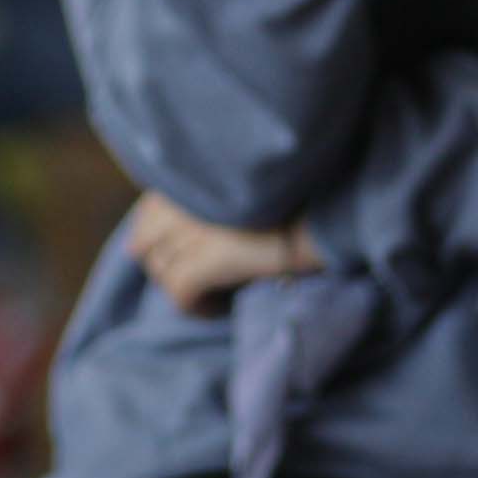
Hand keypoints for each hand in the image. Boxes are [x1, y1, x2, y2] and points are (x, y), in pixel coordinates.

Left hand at [119, 192, 320, 312]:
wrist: (334, 201)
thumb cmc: (305, 188)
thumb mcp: (251, 180)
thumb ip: (217, 193)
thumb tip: (177, 231)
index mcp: (195, 170)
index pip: (149, 210)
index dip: (153, 234)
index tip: (176, 250)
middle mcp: (187, 195)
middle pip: (143, 243)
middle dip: (164, 262)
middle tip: (195, 275)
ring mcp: (196, 227)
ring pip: (161, 270)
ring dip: (183, 285)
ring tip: (214, 291)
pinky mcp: (210, 259)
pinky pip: (178, 294)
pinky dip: (196, 307)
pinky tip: (219, 306)